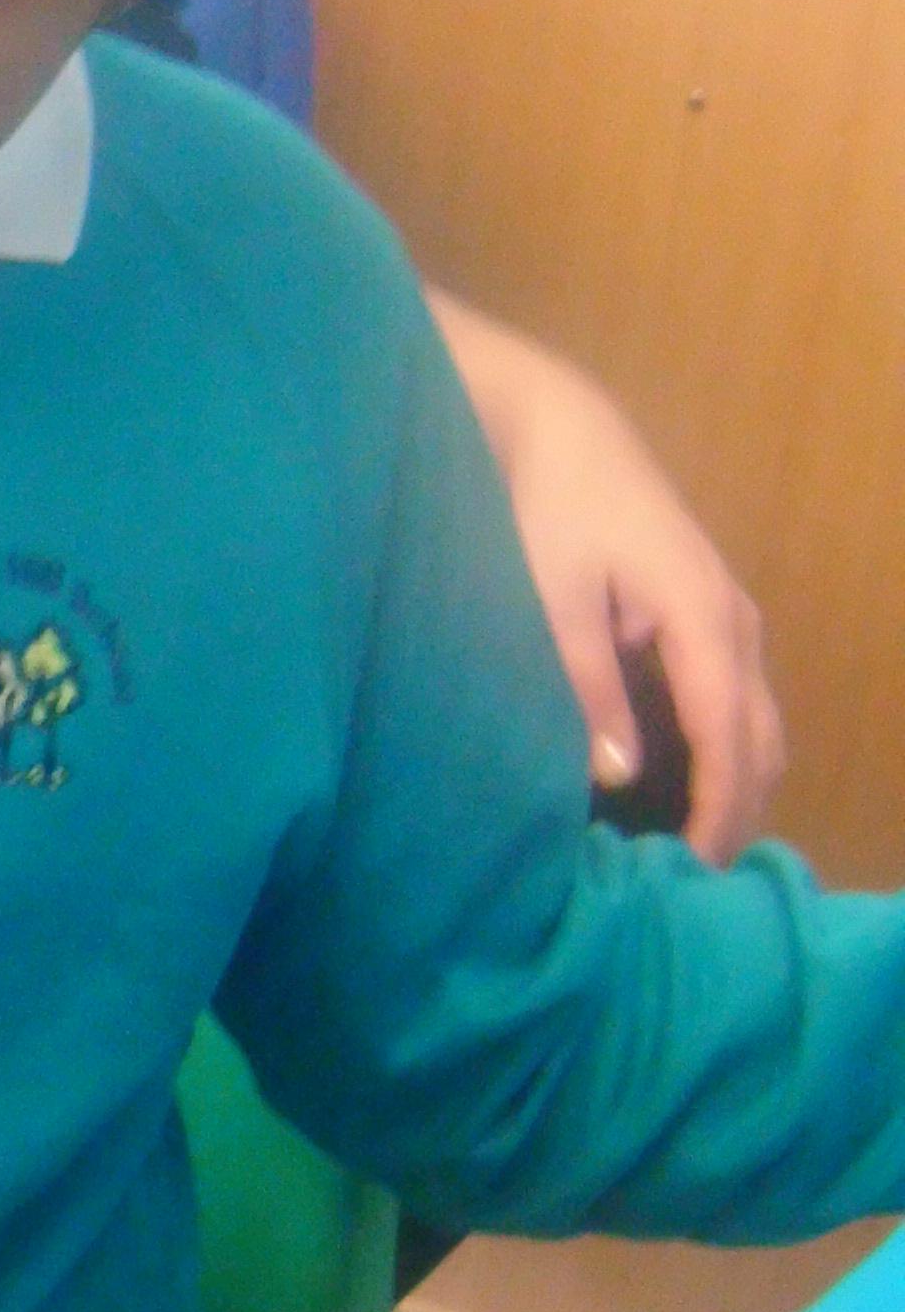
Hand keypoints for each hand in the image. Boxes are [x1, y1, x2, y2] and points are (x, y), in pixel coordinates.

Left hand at [428, 291, 781, 863]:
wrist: (563, 429)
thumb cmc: (551, 510)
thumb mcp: (554, 598)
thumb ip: (586, 686)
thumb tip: (621, 774)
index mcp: (704, 620)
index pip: (730, 740)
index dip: (720, 813)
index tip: (698, 876)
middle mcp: (735, 624)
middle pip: (761, 739)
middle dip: (739, 811)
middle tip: (695, 883)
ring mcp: (731, 617)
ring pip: (756, 722)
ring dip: (737, 784)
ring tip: (692, 846)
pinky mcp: (710, 616)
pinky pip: (736, 701)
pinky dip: (726, 751)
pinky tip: (686, 786)